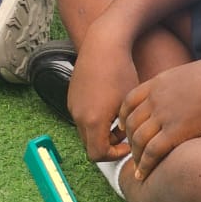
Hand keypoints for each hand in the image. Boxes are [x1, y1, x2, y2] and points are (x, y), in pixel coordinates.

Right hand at [68, 37, 138, 162]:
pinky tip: (108, 105)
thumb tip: (127, 141)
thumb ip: (126, 128)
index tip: (128, 144)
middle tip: (125, 134)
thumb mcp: (129, 104)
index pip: (98, 154)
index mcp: (92, 120)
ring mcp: (72, 105)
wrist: (102, 47)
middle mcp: (78, 115)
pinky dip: (93, 119)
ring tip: (118, 118)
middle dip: (107, 144)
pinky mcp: (71, 97)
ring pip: (85, 131)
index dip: (114, 155)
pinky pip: (81, 117)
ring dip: (100, 131)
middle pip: (90, 144)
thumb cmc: (121, 72)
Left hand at [119, 58, 200, 180]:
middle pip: (132, 123)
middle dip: (128, 139)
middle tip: (130, 151)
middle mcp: (155, 99)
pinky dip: (144, 164)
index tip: (123, 127)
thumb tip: (184, 93)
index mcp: (157, 84)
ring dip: (136, 156)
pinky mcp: (174, 131)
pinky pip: (152, 151)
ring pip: (139, 139)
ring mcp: (162, 115)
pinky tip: (141, 175)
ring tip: (136, 168)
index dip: (124, 116)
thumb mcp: (190, 76)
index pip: (130, 101)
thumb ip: (179, 87)